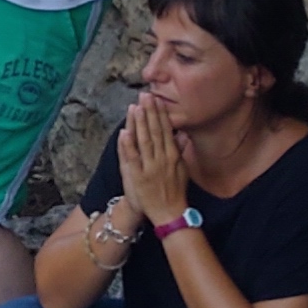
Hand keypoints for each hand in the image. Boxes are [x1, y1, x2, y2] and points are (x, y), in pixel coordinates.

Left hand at [118, 99, 192, 231]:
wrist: (168, 213)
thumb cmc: (175, 191)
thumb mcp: (183, 169)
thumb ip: (182, 150)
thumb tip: (183, 134)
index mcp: (172, 156)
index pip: (166, 130)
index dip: (160, 114)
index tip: (156, 99)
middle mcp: (162, 159)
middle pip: (154, 132)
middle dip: (149, 112)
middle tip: (145, 95)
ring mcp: (149, 167)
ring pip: (143, 141)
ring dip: (139, 124)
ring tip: (135, 107)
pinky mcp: (138, 176)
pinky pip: (132, 158)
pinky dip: (128, 145)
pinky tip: (124, 132)